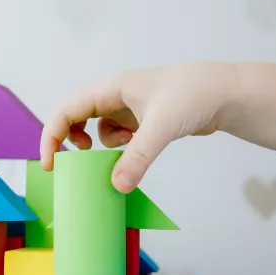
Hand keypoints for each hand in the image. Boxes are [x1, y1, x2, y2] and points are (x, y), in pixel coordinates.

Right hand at [40, 62, 235, 192]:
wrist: (224, 93)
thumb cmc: (192, 95)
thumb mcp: (161, 127)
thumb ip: (137, 157)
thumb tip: (117, 186)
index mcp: (111, 88)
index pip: (68, 109)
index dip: (52, 135)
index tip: (51, 164)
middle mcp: (115, 96)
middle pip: (77, 118)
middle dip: (71, 141)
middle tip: (74, 163)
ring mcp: (129, 108)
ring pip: (99, 130)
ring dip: (103, 146)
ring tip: (123, 151)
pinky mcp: (143, 120)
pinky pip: (119, 137)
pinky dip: (122, 149)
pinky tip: (138, 149)